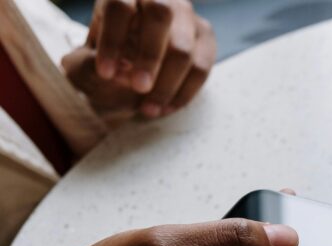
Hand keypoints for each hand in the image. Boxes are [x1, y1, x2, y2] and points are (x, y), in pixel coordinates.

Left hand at [62, 0, 215, 121]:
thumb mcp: (85, 61)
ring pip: (184, 47)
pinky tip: (165, 108)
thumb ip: (87, 65)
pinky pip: (201, 68)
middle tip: (139, 88)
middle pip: (160, 14)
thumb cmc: (107, 60)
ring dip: (167, 85)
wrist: (131, 67)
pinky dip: (183, 93)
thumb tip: (117, 74)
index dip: (112, 40)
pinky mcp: (205, 37)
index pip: (120, 6)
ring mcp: (186, 15)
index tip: (106, 74)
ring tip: (149, 109)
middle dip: (150, 56)